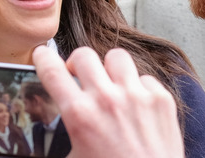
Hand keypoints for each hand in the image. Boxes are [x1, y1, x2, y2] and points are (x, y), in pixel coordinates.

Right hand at [33, 45, 184, 157]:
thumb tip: (55, 127)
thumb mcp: (75, 157)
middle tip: (78, 76)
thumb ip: (65, 134)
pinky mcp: (162, 100)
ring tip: (110, 84)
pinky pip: (145, 78)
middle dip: (76, 64)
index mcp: (80, 115)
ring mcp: (137, 96)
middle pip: (83, 55)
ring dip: (109, 69)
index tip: (42, 55)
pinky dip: (138, 87)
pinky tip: (136, 104)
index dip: (43, 59)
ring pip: (116, 57)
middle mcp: (107, 99)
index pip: (52, 71)